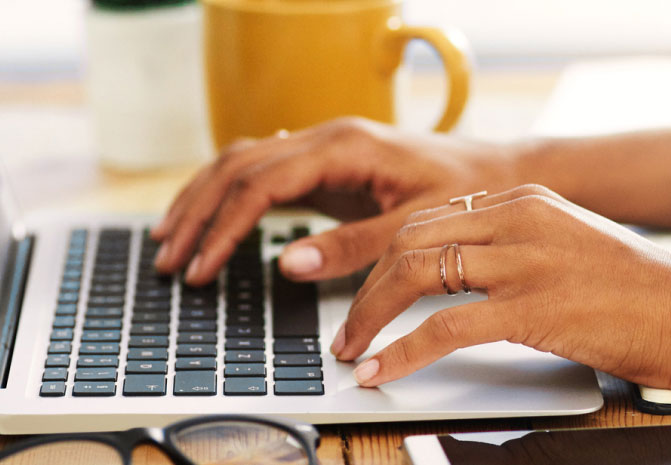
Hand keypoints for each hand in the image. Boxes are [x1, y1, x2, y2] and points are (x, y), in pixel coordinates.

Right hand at [151, 117, 517, 284]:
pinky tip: (209, 216)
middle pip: (236, 167)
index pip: (259, 183)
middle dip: (197, 214)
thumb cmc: (468, 194)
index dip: (223, 228)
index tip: (202, 268)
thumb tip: (289, 263)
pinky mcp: (327, 163)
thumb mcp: (414, 227)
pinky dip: (227, 194)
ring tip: (170, 241)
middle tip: (169, 260)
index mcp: (344, 146)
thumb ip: (353, 246)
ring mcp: (324, 146)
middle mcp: (326, 137)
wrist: (501, 172)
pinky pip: (262, 170)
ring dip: (202, 200)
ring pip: (241, 162)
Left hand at [334, 184, 670, 389]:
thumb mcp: (575, 248)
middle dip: (365, 288)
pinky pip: (443, 327)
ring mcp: (526, 261)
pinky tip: (382, 371)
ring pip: (415, 275)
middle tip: (347, 328)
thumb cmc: (649, 293)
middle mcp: (520, 220)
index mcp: (527, 201)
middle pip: (410, 241)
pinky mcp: (534, 307)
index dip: (384, 258)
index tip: (364, 291)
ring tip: (352, 351)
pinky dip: (401, 352)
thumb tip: (468, 280)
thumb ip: (523, 249)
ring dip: (370, 317)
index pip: (429, 218)